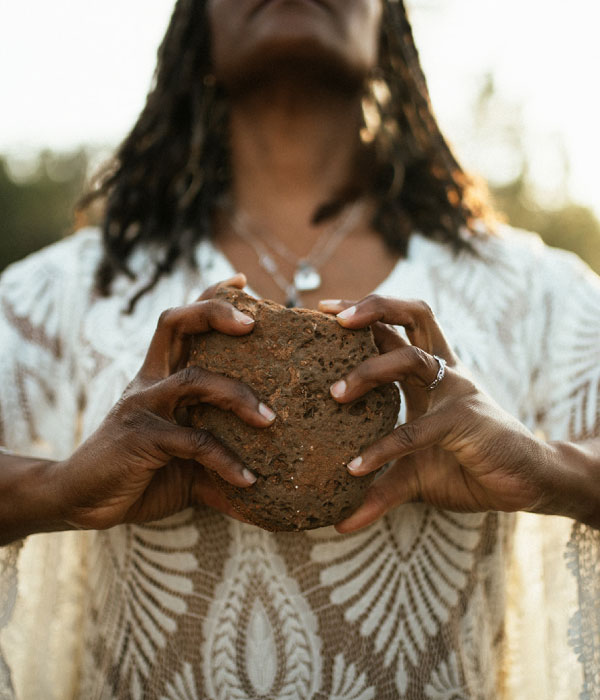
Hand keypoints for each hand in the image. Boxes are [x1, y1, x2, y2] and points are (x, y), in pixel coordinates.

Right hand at [53, 274, 274, 529]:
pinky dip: (225, 460)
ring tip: (270, 419)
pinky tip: (247, 480)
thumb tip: (263, 485)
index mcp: (159, 379)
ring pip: (195, 379)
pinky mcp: (142, 437)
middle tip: (252, 323)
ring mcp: (144, 406)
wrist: (82, 501)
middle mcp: (150, 383)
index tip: (242, 282)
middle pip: (175, 324)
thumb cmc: (137, 475)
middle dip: (214, 312)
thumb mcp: (184, 463)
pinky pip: (195, 440)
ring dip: (238, 396)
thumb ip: (217, 461)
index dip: (209, 299)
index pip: (181, 325)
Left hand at [319, 295, 553, 532]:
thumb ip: (377, 487)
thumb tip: (338, 523)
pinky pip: (418, 428)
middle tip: (333, 318)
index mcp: (428, 374)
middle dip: (374, 307)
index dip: (363, 312)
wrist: (524, 482)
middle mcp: (442, 372)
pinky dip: (385, 448)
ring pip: (411, 357)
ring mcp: (456, 390)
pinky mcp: (466, 419)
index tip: (324, 309)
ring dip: (369, 371)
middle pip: (413, 315)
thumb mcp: (412, 473)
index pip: (395, 329)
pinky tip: (356, 468)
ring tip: (335, 394)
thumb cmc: (467, 467)